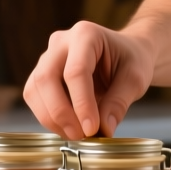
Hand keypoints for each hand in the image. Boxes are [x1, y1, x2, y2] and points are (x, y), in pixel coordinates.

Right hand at [25, 22, 153, 138]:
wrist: (126, 53)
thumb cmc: (132, 60)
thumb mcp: (136, 78)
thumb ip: (119, 102)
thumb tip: (103, 130)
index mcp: (86, 34)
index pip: (76, 71)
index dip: (81, 104)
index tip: (92, 129)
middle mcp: (61, 42)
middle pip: (46, 78)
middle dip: (60, 113)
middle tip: (81, 135)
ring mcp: (47, 57)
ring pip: (34, 90)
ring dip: (51, 118)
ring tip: (76, 134)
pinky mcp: (42, 74)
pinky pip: (35, 97)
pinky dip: (48, 117)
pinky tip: (68, 127)